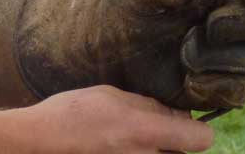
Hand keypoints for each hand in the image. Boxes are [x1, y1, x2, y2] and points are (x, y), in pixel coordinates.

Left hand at [17, 0, 244, 111]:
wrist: (105, 44)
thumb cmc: (130, 2)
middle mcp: (237, 13)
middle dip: (232, 30)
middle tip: (198, 28)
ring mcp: (233, 49)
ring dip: (214, 61)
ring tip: (181, 50)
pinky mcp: (222, 83)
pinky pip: (235, 92)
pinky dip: (209, 86)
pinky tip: (184, 76)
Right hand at [19, 85, 213, 153]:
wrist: (42, 141)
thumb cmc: (72, 113)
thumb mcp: (112, 96)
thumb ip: (149, 106)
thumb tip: (176, 112)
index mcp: (147, 132)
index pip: (202, 138)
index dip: (196, 126)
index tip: (181, 118)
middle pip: (184, 152)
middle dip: (173, 139)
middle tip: (149, 126)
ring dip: (155, 149)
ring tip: (127, 137)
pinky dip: (138, 152)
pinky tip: (116, 145)